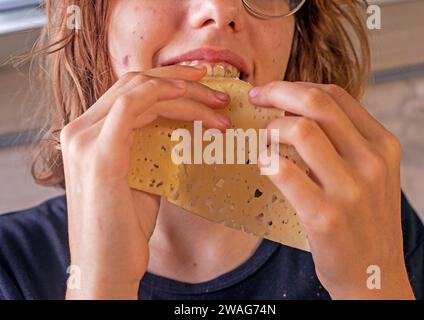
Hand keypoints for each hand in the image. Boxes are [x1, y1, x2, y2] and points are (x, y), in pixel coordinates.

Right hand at [62, 65, 230, 298]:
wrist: (106, 268)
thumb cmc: (124, 228)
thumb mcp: (141, 177)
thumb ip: (152, 147)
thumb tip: (183, 128)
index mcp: (87, 134)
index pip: (128, 91)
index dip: (168, 83)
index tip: (203, 88)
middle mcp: (79, 130)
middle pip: (134, 83)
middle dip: (182, 83)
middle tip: (218, 95)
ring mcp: (84, 139)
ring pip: (139, 92)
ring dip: (185, 94)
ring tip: (218, 107)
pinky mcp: (98, 154)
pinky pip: (131, 107)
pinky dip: (164, 97)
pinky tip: (193, 104)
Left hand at [249, 82, 414, 299]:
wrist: (374, 275)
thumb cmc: (365, 221)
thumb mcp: (370, 174)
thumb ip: (346, 142)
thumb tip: (297, 111)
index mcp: (382, 145)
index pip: (335, 95)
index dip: (296, 86)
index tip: (272, 92)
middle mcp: (371, 161)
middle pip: (317, 103)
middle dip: (277, 92)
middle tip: (256, 98)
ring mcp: (350, 189)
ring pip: (302, 130)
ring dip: (272, 129)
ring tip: (263, 141)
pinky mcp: (325, 216)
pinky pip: (285, 172)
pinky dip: (266, 161)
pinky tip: (263, 165)